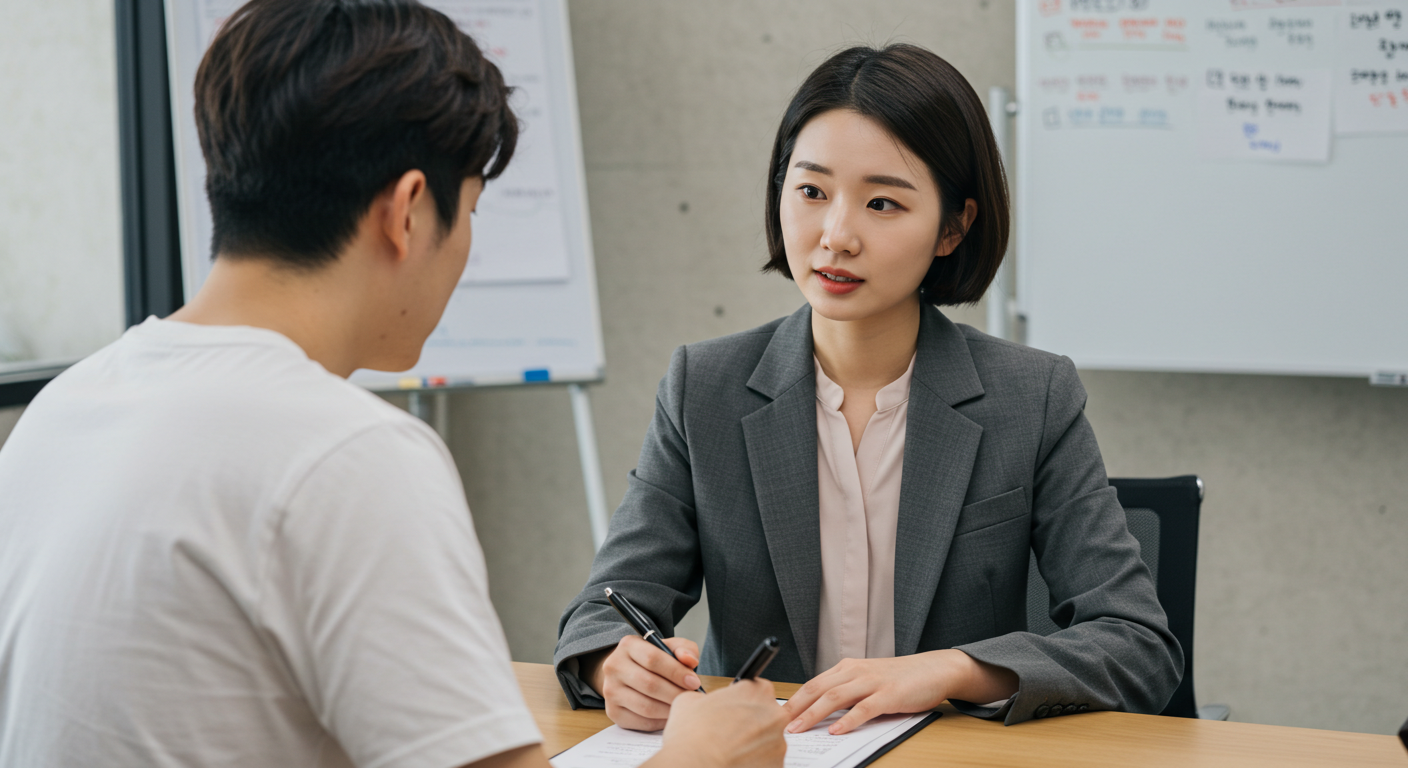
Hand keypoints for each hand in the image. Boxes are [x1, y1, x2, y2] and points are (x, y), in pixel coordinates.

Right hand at [591, 635, 702, 730]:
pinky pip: (642, 722)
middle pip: (650, 684)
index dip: (677, 672)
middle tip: (692, 698)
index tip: (694, 682)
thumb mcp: (670, 648)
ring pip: (646, 706)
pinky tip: (671, 715)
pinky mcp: (613, 712)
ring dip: (670, 709)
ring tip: (684, 707)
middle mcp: (614, 666)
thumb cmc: (655, 661)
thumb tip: (689, 661)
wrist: (629, 674)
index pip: (653, 659)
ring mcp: (610, 691)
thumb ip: (684, 649)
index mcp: (628, 645)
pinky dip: (661, 722)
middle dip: (676, 693)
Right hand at [652, 679, 787, 767]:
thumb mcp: (689, 700)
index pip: (758, 689)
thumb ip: (706, 696)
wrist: (695, 766)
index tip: (735, 710)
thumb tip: (704, 702)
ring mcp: (778, 741)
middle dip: (753, 723)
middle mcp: (773, 714)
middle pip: (768, 715)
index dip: (744, 701)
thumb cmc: (692, 736)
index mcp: (756, 691)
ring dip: (755, 744)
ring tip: (730, 750)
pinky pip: (768, 761)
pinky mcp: (777, 764)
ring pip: (769, 740)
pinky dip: (755, 762)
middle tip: (731, 732)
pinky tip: (737, 761)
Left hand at [780, 650, 1016, 734]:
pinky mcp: (889, 694)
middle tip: (778, 724)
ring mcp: (872, 681)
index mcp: (847, 667)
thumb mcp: (867, 680)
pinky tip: (836, 730)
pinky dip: (848, 720)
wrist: (933, 669)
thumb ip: (846, 692)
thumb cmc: (899, 678)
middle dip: (796, 707)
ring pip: (836, 697)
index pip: (813, 683)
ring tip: (799, 729)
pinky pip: (864, 708)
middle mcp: (856, 670)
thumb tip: (818, 712)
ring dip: (814, 714)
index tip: (777, 714)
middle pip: (818, 688)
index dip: (793, 700)